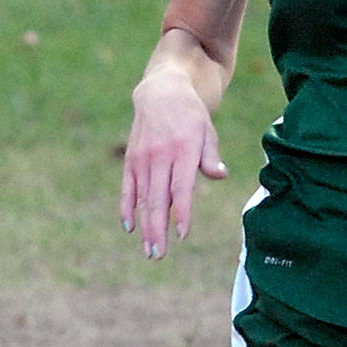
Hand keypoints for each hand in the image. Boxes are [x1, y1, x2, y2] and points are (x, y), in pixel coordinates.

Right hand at [120, 63, 226, 260]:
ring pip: (141, 198)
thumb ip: (210, 157)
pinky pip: (127, 188)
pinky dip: (127, 208)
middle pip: (157, 199)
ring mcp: (142, 159)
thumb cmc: (191, 118)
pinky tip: (130, 227)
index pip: (180, 187)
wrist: (161, 92)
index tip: (181, 234)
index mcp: (182, 150)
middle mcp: (159, 156)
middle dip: (157, 229)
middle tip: (159, 255)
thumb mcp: (207, 132)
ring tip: (149, 250)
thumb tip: (220, 176)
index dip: (180, 212)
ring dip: (144, 226)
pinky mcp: (131, 160)